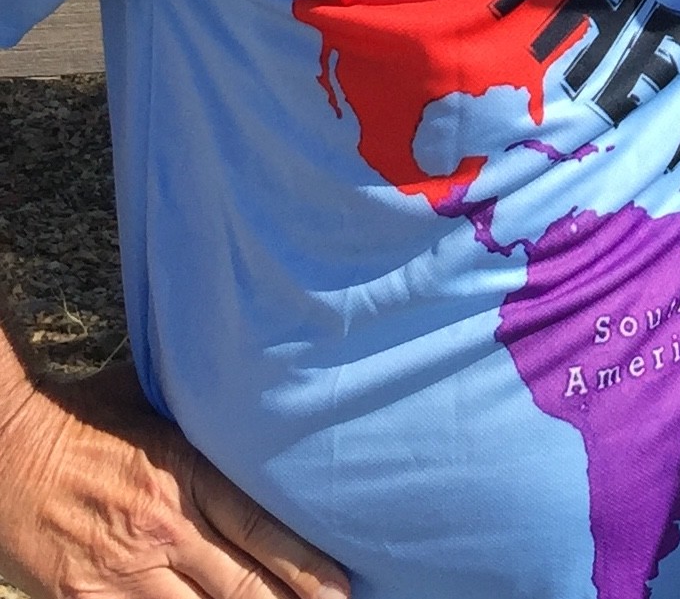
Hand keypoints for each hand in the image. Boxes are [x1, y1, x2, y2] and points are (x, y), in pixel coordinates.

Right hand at [0, 367, 347, 598]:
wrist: (4, 445)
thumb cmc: (86, 416)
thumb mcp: (157, 405)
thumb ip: (208, 421)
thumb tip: (263, 402)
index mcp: (185, 477)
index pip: (260, 531)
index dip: (305, 566)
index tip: (342, 586)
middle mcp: (160, 530)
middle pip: (240, 586)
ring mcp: (119, 573)